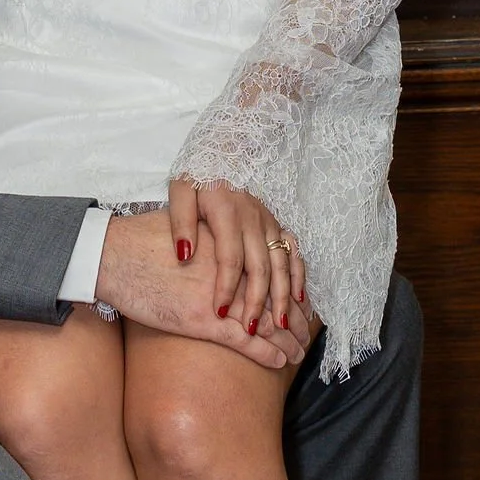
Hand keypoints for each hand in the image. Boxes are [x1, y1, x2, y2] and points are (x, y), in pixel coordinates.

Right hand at [96, 213, 310, 370]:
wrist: (113, 254)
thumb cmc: (139, 239)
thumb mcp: (183, 225)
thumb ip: (206, 235)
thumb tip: (209, 240)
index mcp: (229, 242)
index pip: (270, 266)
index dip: (286, 286)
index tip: (296, 299)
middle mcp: (232, 268)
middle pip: (274, 295)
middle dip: (292, 316)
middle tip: (305, 330)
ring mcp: (220, 296)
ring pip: (266, 321)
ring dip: (286, 339)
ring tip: (298, 350)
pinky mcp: (205, 320)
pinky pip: (246, 341)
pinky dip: (266, 353)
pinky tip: (280, 362)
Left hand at [165, 177, 306, 337]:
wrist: (223, 150)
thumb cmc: (197, 175)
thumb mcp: (180, 191)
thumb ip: (180, 223)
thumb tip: (184, 256)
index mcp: (228, 213)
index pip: (230, 259)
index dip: (226, 288)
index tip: (219, 314)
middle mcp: (254, 219)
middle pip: (260, 267)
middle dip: (257, 301)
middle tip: (249, 329)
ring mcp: (269, 221)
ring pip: (282, 263)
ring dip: (282, 295)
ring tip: (280, 324)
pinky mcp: (276, 223)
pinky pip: (293, 252)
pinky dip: (298, 276)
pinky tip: (299, 299)